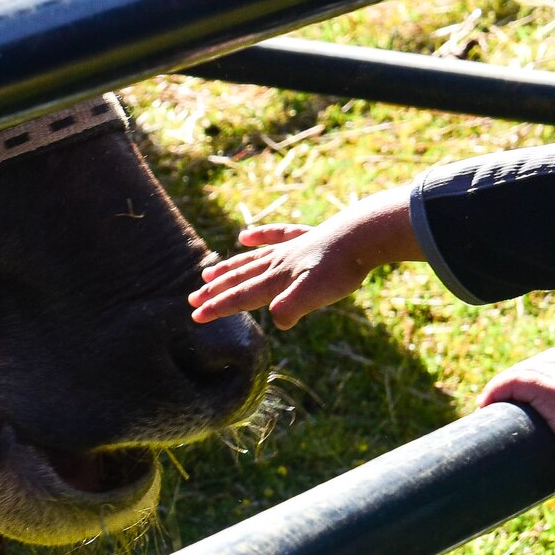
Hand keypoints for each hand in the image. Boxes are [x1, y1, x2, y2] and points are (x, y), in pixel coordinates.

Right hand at [188, 224, 367, 328]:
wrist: (361, 234)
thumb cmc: (341, 268)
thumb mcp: (315, 293)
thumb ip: (291, 307)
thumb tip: (276, 320)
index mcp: (277, 279)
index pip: (241, 297)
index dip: (217, 308)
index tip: (195, 316)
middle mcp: (277, 263)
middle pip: (239, 279)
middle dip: (215, 292)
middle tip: (192, 299)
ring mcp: (289, 248)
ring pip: (251, 260)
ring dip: (228, 268)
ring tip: (208, 273)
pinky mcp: (304, 237)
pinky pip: (275, 236)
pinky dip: (259, 236)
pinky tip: (245, 236)